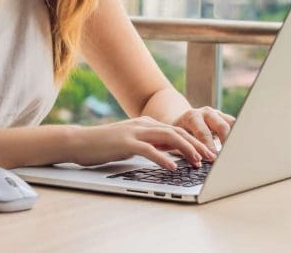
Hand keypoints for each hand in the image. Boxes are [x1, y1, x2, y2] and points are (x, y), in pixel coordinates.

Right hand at [72, 116, 216, 169]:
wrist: (80, 142)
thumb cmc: (105, 145)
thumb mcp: (132, 143)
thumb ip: (151, 144)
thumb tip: (170, 153)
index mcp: (147, 123)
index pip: (177, 130)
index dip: (195, 141)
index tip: (207, 152)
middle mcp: (144, 124)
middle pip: (177, 132)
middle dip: (197, 144)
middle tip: (211, 157)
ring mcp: (135, 132)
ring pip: (168, 137)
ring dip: (186, 150)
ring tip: (197, 162)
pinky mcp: (125, 143)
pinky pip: (149, 150)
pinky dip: (163, 158)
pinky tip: (173, 167)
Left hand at [173, 106, 235, 153]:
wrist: (181, 121)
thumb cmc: (178, 134)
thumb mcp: (179, 140)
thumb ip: (188, 149)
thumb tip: (198, 164)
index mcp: (192, 117)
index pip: (203, 132)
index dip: (209, 146)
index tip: (213, 158)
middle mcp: (206, 113)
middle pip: (222, 126)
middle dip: (225, 143)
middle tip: (227, 157)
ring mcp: (217, 114)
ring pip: (232, 124)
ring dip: (234, 139)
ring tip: (235, 153)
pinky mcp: (225, 118)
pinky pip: (235, 125)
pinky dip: (237, 136)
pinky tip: (238, 148)